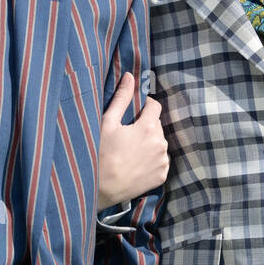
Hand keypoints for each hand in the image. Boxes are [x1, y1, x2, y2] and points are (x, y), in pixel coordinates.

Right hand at [97, 73, 168, 207]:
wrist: (101, 189)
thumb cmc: (100, 153)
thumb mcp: (107, 123)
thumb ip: (121, 98)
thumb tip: (130, 75)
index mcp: (148, 128)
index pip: (155, 106)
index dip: (145, 105)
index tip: (134, 111)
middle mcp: (160, 144)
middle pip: (156, 125)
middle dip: (145, 125)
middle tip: (127, 133)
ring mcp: (162, 161)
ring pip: (159, 143)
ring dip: (149, 142)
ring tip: (130, 150)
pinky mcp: (161, 176)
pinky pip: (160, 160)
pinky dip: (152, 159)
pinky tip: (136, 162)